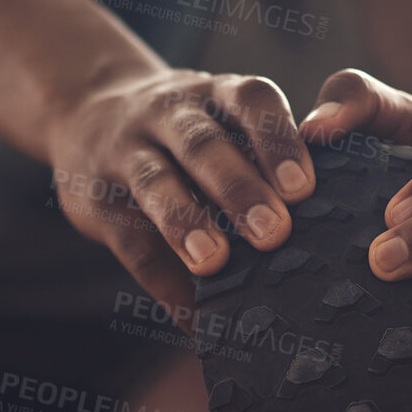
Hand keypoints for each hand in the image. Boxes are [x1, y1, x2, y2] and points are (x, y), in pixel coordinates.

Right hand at [46, 67, 315, 317]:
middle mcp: (171, 113)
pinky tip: (191, 316)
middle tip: (275, 233)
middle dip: (239, 188)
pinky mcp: (96, 197)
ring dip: (186, 221)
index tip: (304, 188)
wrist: (85, 111)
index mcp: (215, 95)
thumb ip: (260, 160)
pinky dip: (162, 281)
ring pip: (156, 180)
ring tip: (214, 262)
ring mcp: (127, 150)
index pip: (250, 101)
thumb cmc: (184, 134)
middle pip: (203, 144)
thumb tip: (327, 238)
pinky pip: (129, 239)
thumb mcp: (219, 120)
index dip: (277, 140)